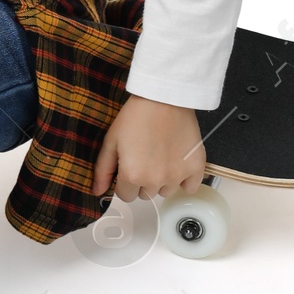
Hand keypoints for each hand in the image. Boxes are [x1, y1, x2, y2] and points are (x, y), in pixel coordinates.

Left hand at [93, 93, 207, 203]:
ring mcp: (177, 176)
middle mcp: (155, 181)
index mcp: (132, 175)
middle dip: (143, 180)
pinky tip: (177, 164)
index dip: (125, 181)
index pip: (125, 196)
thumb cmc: (135, 116)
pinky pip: (190, 188)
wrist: (164, 98)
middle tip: (145, 157)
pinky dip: (184, 180)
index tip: (129, 165)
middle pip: (146, 194)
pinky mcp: (195, 168)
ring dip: (162, 180)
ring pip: (166, 191)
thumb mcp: (111, 140)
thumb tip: (97, 192)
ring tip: (161, 156)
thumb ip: (103, 170)